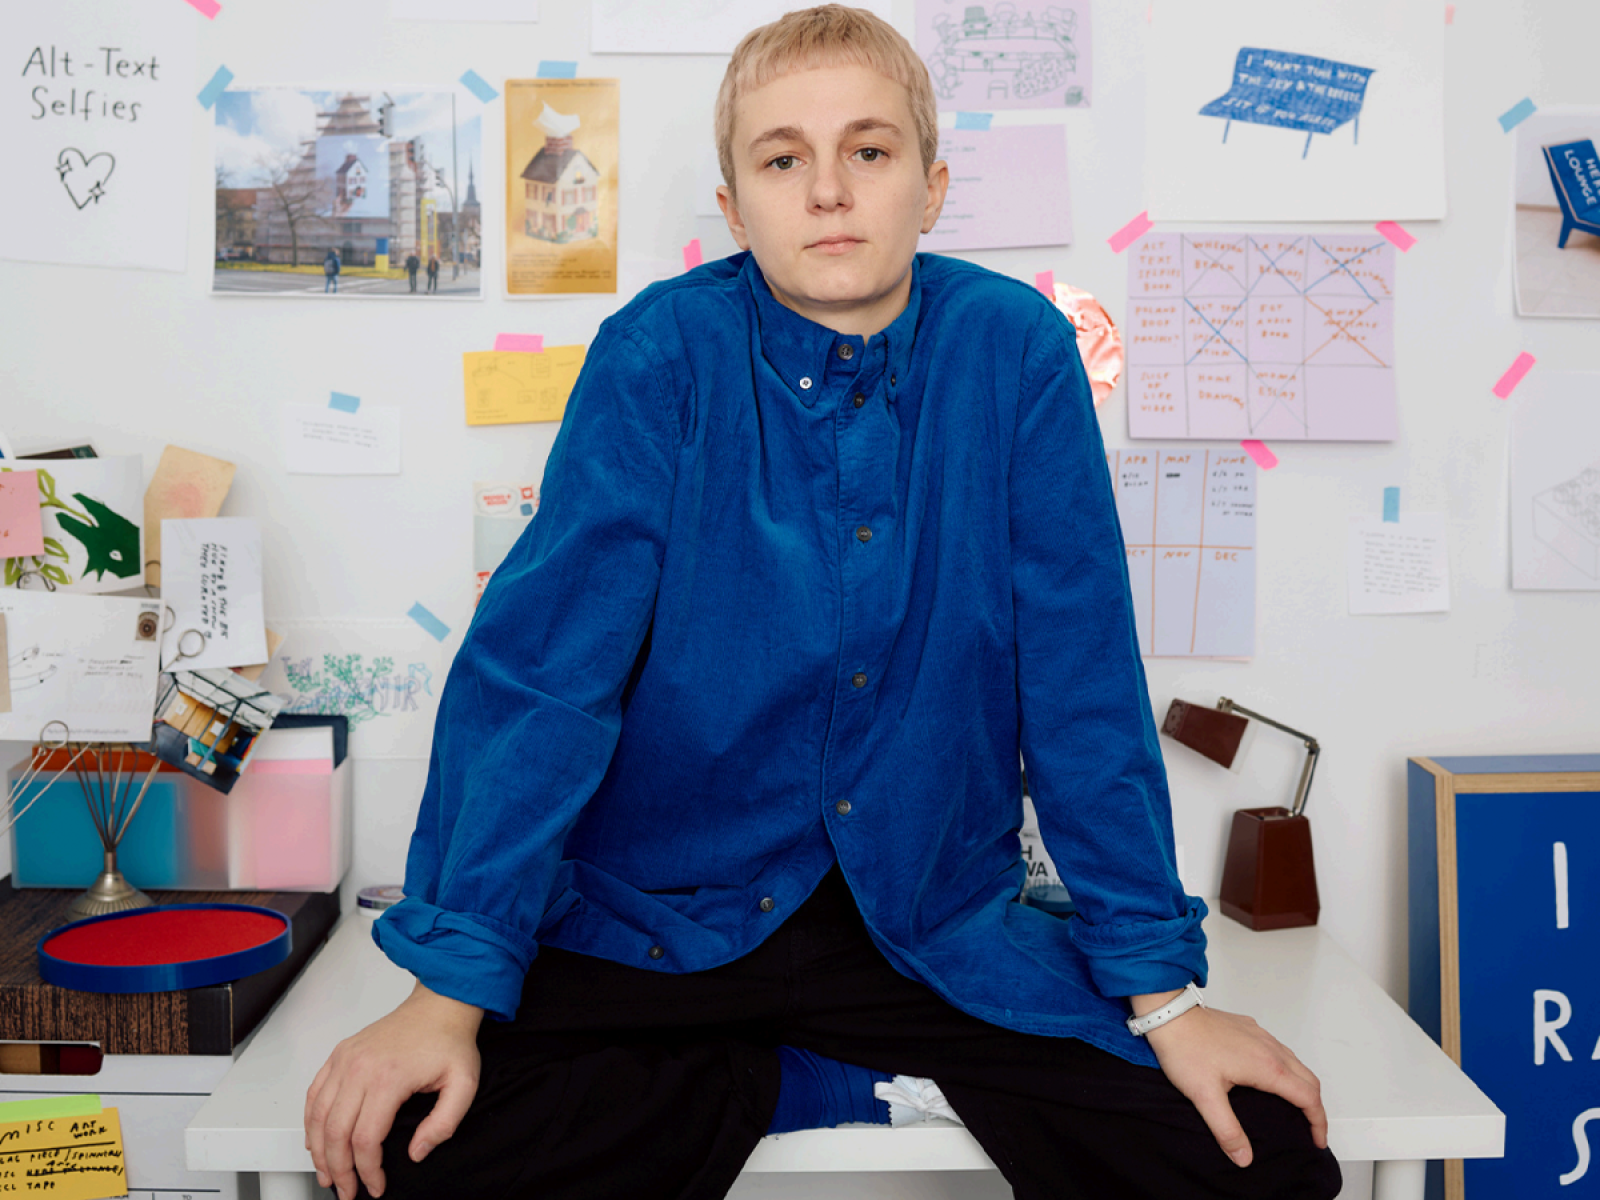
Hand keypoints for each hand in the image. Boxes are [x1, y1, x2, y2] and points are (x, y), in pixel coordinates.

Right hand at [304, 981, 483, 1199]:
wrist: (440, 1004)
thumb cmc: (449, 1040)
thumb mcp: (464, 1084)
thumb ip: (443, 1124)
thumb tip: (416, 1151)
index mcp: (389, 1077)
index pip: (365, 1139)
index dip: (367, 1170)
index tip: (376, 1185)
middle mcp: (360, 1068)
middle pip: (335, 1133)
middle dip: (339, 1170)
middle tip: (347, 1190)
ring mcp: (346, 1059)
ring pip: (318, 1116)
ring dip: (319, 1152)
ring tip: (327, 1174)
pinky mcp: (340, 1054)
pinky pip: (314, 1093)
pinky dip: (310, 1122)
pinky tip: (315, 1141)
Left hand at [1137, 995, 1326, 1168]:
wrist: (1169, 1013)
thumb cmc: (1185, 1049)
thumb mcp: (1204, 1096)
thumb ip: (1227, 1129)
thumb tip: (1244, 1157)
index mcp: (1267, 1067)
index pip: (1308, 1098)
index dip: (1318, 1122)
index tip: (1316, 1140)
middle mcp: (1270, 1048)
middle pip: (1309, 1080)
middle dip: (1315, 1107)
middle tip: (1311, 1129)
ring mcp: (1260, 1035)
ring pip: (1295, 1062)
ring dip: (1303, 1086)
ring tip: (1295, 1107)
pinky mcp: (1249, 1028)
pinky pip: (1279, 1049)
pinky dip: (1287, 1068)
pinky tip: (1270, 1078)